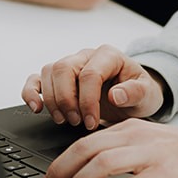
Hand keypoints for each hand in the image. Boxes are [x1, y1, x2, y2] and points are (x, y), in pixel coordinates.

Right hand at [22, 44, 162, 129]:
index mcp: (109, 56)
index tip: (92, 122)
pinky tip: (36, 108)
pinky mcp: (58, 79)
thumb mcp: (147, 94)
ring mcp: (70, 65)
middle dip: (67, 100)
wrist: (133, 97)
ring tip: (64, 120)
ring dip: (52, 100)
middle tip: (76, 122)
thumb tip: (116, 95)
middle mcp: (86, 56)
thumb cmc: (138, 93)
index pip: (90, 73)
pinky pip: (36, 78)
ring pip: (49, 72)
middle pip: (64, 68)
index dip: (88, 100)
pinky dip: (31, 92)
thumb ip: (135, 92)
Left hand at [38, 120, 177, 177]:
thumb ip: (125, 153)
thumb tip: (92, 173)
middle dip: (59, 172)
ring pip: (100, 163)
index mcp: (132, 129)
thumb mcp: (152, 145)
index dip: (60, 161)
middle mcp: (138, 137)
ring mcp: (151, 154)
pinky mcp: (165, 174)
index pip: (85, 140)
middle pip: (85, 149)